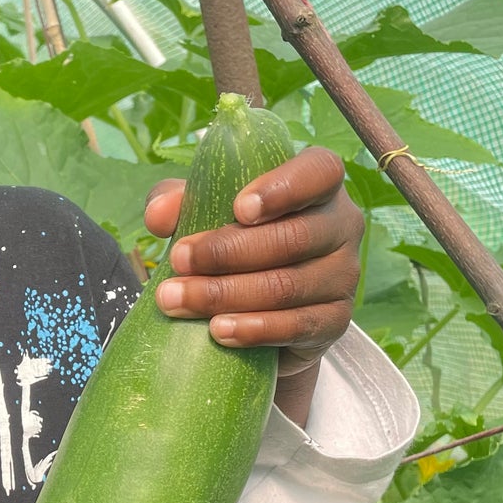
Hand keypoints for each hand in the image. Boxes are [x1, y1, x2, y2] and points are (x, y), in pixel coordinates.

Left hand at [143, 145, 362, 373]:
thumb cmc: (235, 240)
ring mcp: (344, 275)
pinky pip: (297, 326)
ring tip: (176, 301)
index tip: (238, 209)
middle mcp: (341, 225)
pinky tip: (218, 330)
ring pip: (287, 286)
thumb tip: (158, 214)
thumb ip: (180, 201)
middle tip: (176, 261)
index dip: (282, 188)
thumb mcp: (205, 211)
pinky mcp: (336, 320)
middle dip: (225, 252)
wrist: (263, 309)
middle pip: (291, 238)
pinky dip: (254, 329)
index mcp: (319, 186)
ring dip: (225, 295)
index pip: (319, 172)